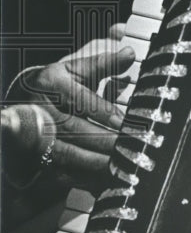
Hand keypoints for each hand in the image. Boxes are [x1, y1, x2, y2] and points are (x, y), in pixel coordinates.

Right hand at [12, 24, 134, 185]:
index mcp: (51, 82)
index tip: (124, 123)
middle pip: (75, 128)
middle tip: (129, 147)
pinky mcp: (34, 155)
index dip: (104, 112)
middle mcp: (40, 107)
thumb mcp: (76, 69)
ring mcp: (34, 133)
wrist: (20, 103)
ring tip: (119, 164)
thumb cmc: (55, 85)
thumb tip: (129, 54)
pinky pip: (59, 169)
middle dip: (104, 140)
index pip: (81, 100)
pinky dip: (81, 176)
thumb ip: (104, 63)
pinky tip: (101, 179)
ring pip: (66, 152)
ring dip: (94, 161)